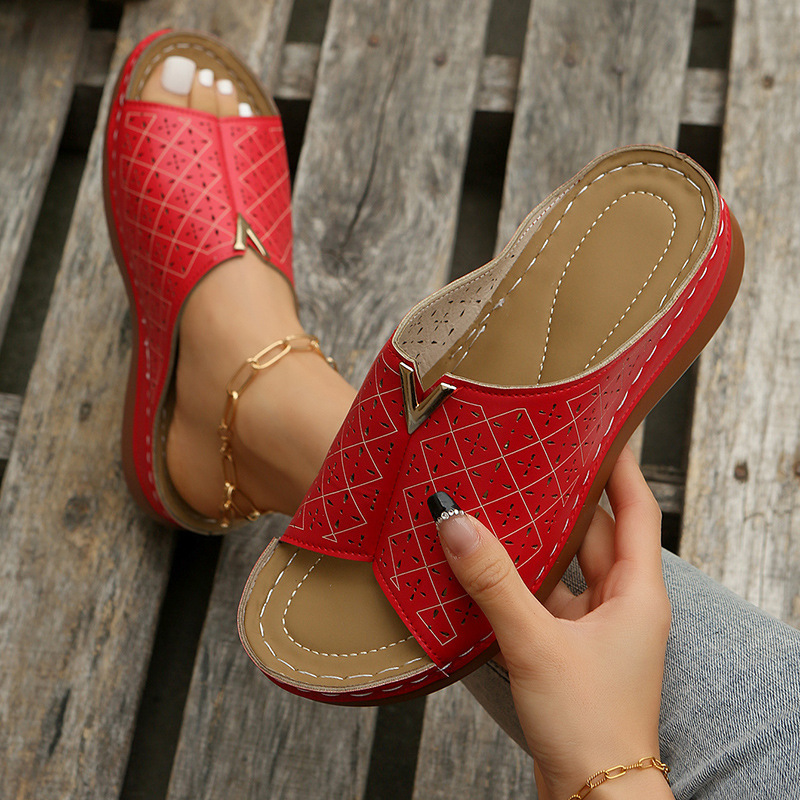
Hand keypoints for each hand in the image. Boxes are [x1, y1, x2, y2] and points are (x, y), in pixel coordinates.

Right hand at [435, 449, 672, 799]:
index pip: (636, 508)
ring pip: (565, 566)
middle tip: (530, 457)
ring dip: (535, 540)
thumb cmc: (589, 724)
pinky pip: (545, 597)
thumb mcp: (536, 643)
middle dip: (564, 497)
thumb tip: (454, 522)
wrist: (593, 797)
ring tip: (500, 500)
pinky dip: (520, 580)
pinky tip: (488, 564)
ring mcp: (596, 627)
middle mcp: (622, 604)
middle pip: (595, 532)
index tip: (598, 426)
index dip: (619, 465)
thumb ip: (492, 581)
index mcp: (638, 592)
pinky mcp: (570, 649)